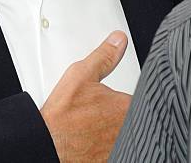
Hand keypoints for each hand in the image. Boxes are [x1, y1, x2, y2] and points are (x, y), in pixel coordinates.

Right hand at [40, 31, 131, 161]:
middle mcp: (129, 129)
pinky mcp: (111, 159)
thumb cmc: (64, 114)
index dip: (126, 95)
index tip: (115, 97)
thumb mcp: (82, 74)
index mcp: (126, 106)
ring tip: (94, 125)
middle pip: (135, 117)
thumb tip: (118, 40)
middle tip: (99, 110)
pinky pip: (119, 149)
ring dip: (115, 128)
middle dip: (120, 112)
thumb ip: (104, 56)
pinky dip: (107, 143)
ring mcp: (122, 147)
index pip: (141, 97)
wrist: (49, 144)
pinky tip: (93, 139)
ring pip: (125, 133)